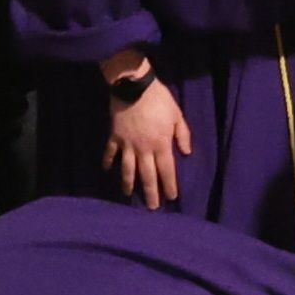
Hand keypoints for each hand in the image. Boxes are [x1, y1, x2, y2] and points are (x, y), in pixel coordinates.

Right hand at [104, 79, 191, 208]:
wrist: (134, 87)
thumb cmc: (159, 100)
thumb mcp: (177, 115)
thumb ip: (183, 134)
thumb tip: (187, 153)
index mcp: (161, 144)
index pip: (166, 170)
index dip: (169, 185)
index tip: (171, 197)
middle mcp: (144, 148)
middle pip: (147, 175)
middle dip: (151, 192)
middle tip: (152, 208)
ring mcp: (127, 144)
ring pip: (128, 169)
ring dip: (128, 183)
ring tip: (129, 195)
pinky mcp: (115, 136)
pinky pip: (110, 152)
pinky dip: (108, 161)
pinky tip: (106, 170)